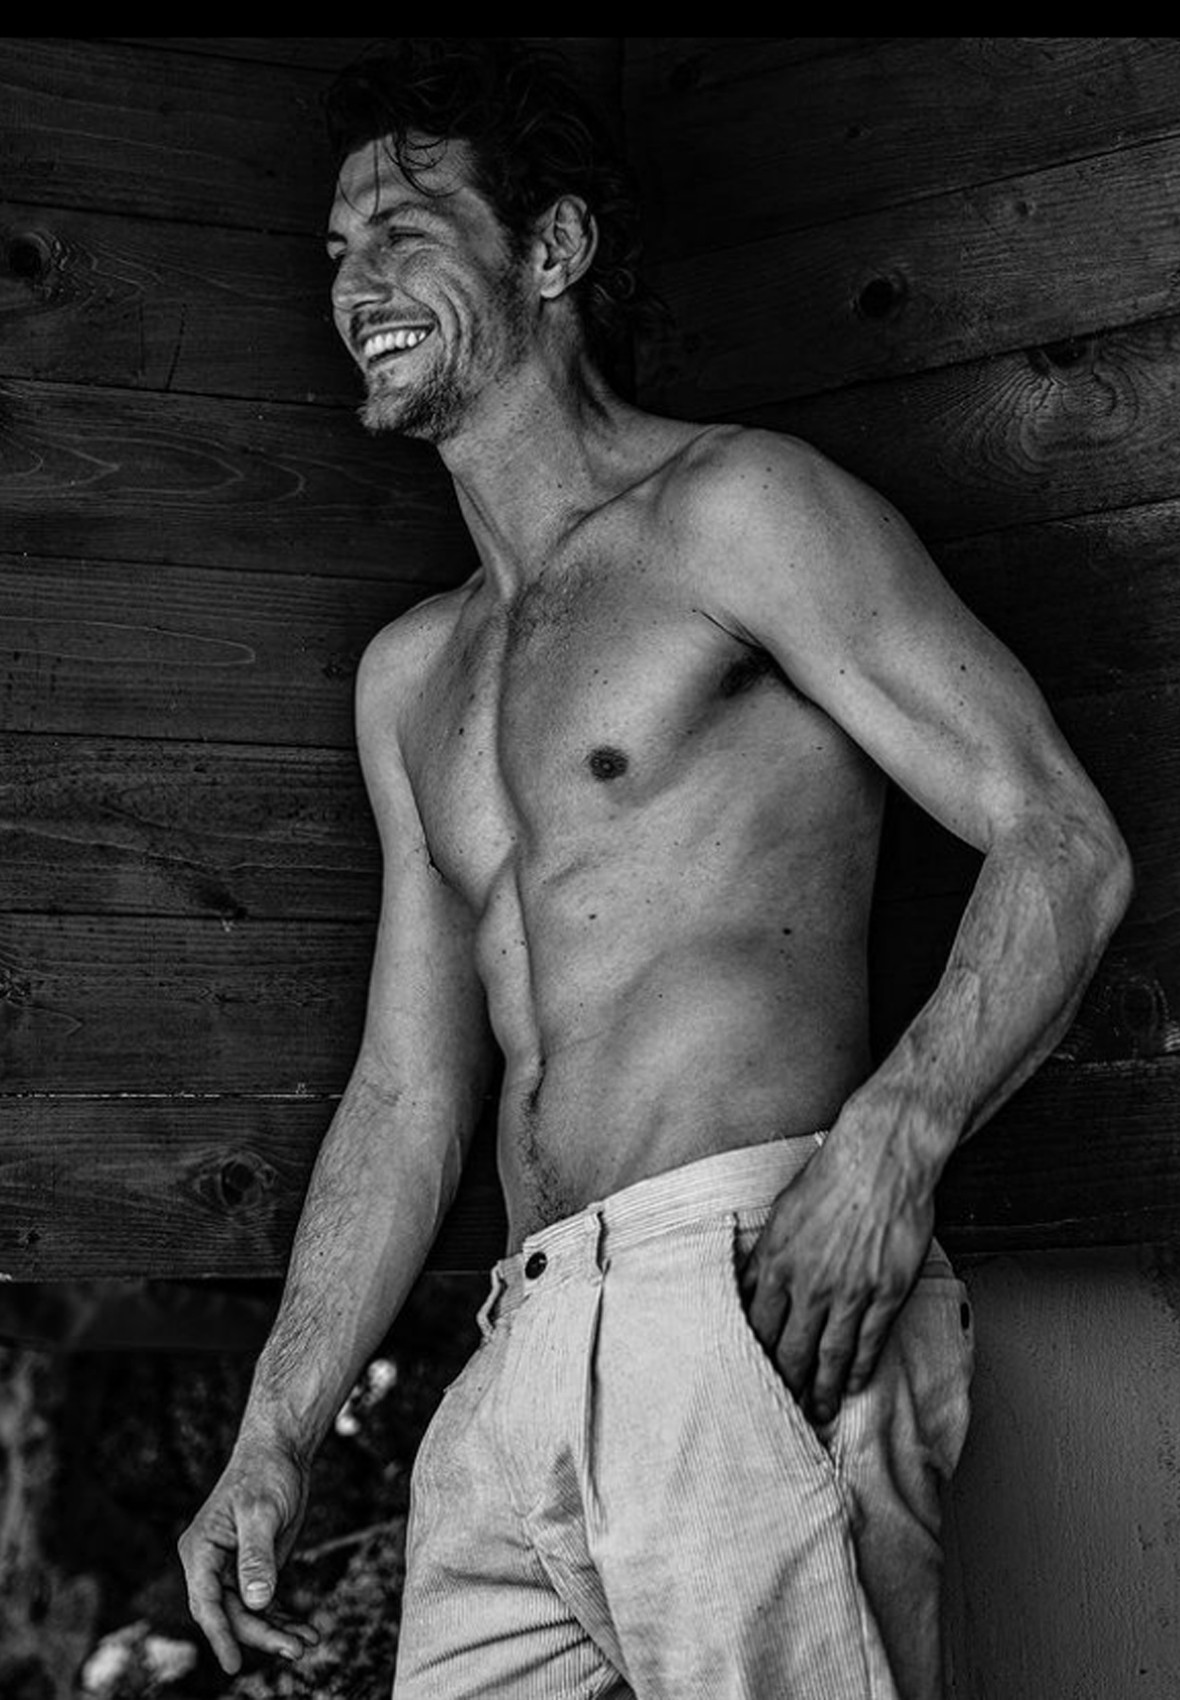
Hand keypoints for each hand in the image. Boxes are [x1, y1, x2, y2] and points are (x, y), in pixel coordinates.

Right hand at [177, 1437, 316, 1674]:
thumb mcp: (262, 1513)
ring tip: (308, 1642)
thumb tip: (256, 1602)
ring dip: (276, 1631)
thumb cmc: (265, 1474)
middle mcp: (210, 1565)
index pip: (206, 1602)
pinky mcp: (254, 1570)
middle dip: (262, 1634)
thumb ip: (256, 1557)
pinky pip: (264, 1604)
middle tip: (296, 1650)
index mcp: (200, 1551)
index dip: (220, 1635)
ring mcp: (231, 1570)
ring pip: (248, 1614)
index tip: (234, 1665)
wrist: (279, 1452)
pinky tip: (306, 1631)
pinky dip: (283, 1619)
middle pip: (231, 1613)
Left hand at [740, 1120, 936, 1425]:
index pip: (756, 1326)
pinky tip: (852, 1385)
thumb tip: (751, 1286)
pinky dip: (858, 1368)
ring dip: (821, 1389)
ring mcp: (848, 1291)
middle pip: (790, 1350)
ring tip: (817, 1411)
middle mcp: (808, 1283)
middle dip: (784, 1385)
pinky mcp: (884, 1292)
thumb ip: (767, 1255)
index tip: (749, 1379)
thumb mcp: (782, 1213)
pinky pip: (867, 1341)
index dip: (753, 1359)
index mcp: (776, 1262)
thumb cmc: (830, 1178)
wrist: (881, 1158)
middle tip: (782, 1410)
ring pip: (829, 1355)